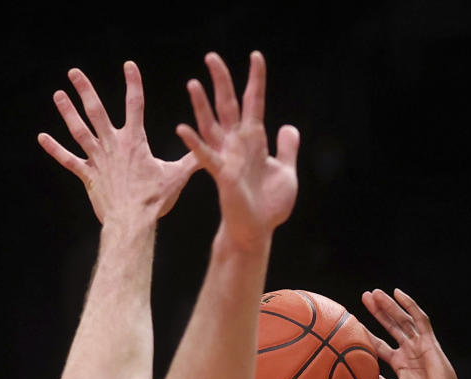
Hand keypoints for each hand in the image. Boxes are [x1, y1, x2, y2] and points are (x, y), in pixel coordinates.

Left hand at [38, 60, 196, 224]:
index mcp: (135, 141)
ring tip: (58, 94)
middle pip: (96, 111)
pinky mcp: (88, 176)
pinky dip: (55, 149)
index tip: (129, 65)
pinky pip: (68, 160)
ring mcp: (98, 160)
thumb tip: (210, 152)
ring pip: (79, 130)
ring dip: (67, 111)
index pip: (135, 104)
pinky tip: (42, 137)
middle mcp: (113, 145)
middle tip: (74, 72)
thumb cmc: (155, 201)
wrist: (132, 222)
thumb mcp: (177, 178)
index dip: (133, 83)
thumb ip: (192, 160)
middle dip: (85, 89)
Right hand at [177, 51, 298, 248]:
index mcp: (254, 140)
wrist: (258, 230)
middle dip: (221, 81)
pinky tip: (182, 128)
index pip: (254, 103)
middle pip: (228, 105)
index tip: (256, 56)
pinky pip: (206, 156)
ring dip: (202, 104)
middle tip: (211, 57)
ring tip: (193, 82)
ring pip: (211, 125)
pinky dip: (194, 142)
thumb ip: (287, 148)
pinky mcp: (222, 175)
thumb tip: (288, 127)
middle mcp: (238, 144)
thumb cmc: (269, 205)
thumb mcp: (286, 172)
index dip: (256, 79)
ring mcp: (228, 158)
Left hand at [362, 288, 463, 378]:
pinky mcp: (430, 341)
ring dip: (389, 306)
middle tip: (364, 296)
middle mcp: (409, 351)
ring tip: (374, 293)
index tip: (352, 324)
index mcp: (400, 364)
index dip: (367, 334)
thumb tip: (357, 377)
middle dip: (378, 312)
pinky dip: (409, 305)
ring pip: (402, 320)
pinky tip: (397, 293)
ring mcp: (420, 345)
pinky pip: (420, 319)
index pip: (379, 345)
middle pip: (391, 326)